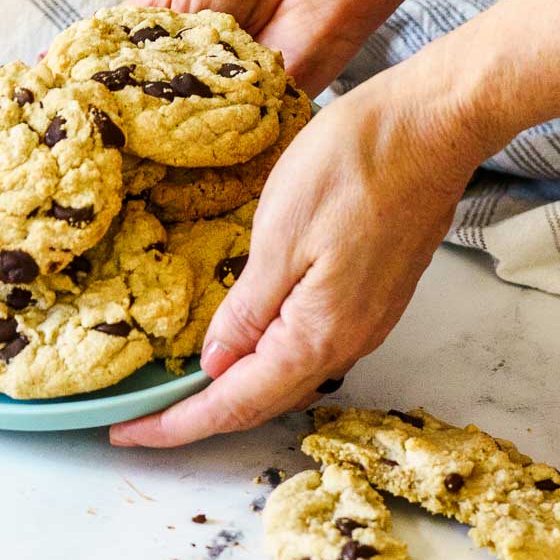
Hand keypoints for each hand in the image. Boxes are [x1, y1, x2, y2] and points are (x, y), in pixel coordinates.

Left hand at [110, 59, 484, 447]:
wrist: (433, 126)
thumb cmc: (356, 166)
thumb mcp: (279, 234)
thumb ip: (247, 309)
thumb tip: (215, 361)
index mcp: (317, 337)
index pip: (234, 405)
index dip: (176, 425)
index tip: (126, 433)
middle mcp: (348, 343)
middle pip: (263, 402)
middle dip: (199, 416)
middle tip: (142, 415)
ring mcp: (367, 321)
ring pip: (288, 377)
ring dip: (236, 390)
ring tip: (182, 385)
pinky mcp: (375, 296)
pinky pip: (311, 348)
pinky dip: (267, 359)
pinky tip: (242, 339)